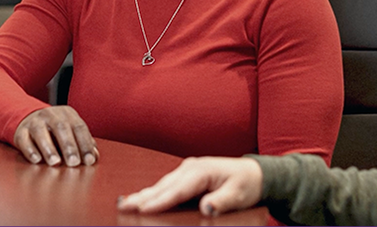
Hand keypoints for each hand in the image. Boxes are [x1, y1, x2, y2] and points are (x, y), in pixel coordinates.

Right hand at [13, 105, 98, 166]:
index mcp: (67, 114)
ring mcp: (34, 121)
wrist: (29, 120)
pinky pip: (24, 139)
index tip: (89, 160)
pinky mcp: (21, 131)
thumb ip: (83, 143)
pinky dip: (30, 150)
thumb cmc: (55, 131)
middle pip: (61, 127)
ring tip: (55, 162)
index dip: (85, 144)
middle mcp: (51, 114)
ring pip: (40, 132)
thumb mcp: (71, 131)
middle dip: (68, 146)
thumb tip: (94, 156)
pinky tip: (37, 160)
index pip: (79, 127)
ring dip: (48, 148)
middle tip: (73, 162)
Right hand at [116, 156, 262, 215]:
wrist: (252, 173)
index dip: (160, 200)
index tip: (144, 209)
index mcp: (201, 171)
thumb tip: (206, 208)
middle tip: (124, 206)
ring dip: (143, 194)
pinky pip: (165, 185)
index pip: (177, 189)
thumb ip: (222, 202)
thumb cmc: (246, 184)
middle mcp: (190, 167)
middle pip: (163, 186)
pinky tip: (141, 197)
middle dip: (143, 197)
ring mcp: (186, 169)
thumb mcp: (238, 195)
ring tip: (125, 203)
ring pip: (161, 184)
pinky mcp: (185, 175)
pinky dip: (151, 192)